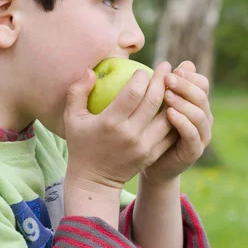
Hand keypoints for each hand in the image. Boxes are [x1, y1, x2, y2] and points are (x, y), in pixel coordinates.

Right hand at [63, 61, 177, 191]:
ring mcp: (144, 146)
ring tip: (174, 84)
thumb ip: (77, 91)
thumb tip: (90, 71)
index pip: (133, 93)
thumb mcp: (72, 118)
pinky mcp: (152, 155)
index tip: (143, 69)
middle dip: (162, 80)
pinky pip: (170, 133)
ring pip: (168, 117)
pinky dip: (175, 118)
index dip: (141, 77)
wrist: (93, 181)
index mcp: (110, 122)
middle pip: (154, 101)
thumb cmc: (81, 144)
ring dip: (173, 98)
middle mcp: (130, 134)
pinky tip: (176, 106)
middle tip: (166, 66)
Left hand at [142, 61, 212, 184]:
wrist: (150, 163)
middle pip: (202, 95)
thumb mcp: (155, 104)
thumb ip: (163, 85)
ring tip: (166, 94)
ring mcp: (201, 135)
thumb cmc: (150, 128)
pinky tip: (169, 114)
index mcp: (196, 103)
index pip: (201, 83)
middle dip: (185, 85)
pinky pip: (192, 134)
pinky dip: (183, 122)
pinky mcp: (194, 150)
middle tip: (168, 78)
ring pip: (200, 114)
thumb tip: (170, 62)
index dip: (189, 75)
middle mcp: (204, 117)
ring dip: (183, 102)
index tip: (172, 69)